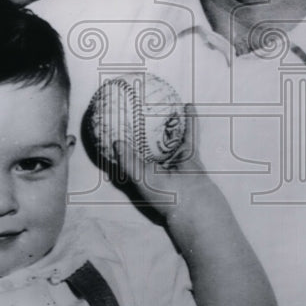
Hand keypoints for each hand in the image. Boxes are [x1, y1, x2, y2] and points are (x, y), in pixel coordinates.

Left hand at [111, 105, 210, 219]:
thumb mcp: (140, 178)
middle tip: (136, 107)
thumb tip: (116, 142)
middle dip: (142, 125)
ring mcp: (174, 158)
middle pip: (148, 140)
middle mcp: (158, 163)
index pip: (129, 153)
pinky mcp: (189, 154)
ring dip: (167, 120)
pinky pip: (189, 133)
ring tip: (162, 102)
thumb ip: (128, 160)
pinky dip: (190, 120)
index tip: (113, 123)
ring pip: (170, 134)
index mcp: (143, 171)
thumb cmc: (164, 195)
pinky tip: (186, 105)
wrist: (192, 203)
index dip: (121, 139)